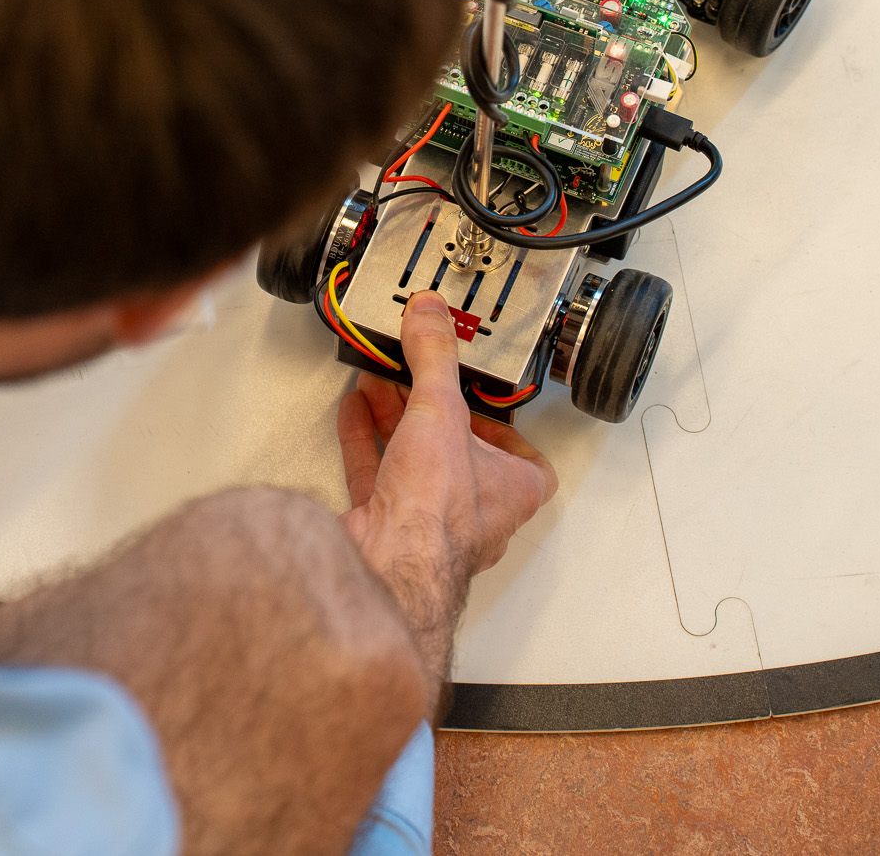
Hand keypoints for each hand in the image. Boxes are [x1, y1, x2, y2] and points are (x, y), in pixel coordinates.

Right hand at [335, 289, 556, 703]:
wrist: (388, 564)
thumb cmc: (437, 513)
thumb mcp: (441, 410)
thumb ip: (435, 357)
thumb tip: (433, 316)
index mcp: (510, 491)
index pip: (525, 458)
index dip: (505, 425)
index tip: (483, 396)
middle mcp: (473, 512)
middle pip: (458, 453)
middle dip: (433, 412)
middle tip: (417, 378)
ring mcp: (427, 523)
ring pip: (415, 464)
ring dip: (397, 421)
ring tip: (380, 383)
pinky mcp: (386, 527)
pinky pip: (376, 476)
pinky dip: (364, 441)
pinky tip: (354, 413)